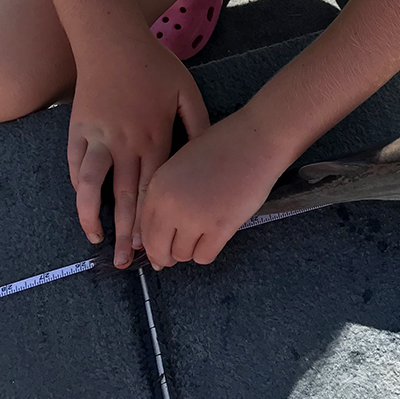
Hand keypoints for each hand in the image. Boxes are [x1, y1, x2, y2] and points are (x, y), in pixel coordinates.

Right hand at [67, 32, 210, 267]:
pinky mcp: (78, 130)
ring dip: (93, 217)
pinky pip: (75, 166)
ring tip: (97, 241)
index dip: (153, 220)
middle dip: (127, 234)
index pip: (154, 189)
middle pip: (125, 197)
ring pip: (92, 186)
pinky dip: (78, 189)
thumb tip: (205, 156)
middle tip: (128, 264)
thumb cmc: (155, 66)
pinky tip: (84, 207)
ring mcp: (98, 138)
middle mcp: (125, 144)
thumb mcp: (187, 92)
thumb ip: (197, 125)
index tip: (155, 245)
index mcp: (154, 137)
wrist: (112, 41)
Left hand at [140, 110, 291, 268]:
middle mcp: (170, 205)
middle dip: (167, 256)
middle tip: (180, 251)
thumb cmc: (222, 147)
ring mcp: (194, 218)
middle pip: (158, 250)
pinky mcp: (219, 227)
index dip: (153, 244)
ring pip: (182, 255)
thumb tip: (161, 234)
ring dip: (192, 249)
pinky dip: (209, 251)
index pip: (144, 230)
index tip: (161, 250)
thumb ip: (167, 195)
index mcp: (157, 187)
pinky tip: (217, 235)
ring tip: (205, 232)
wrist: (255, 142)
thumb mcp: (181, 165)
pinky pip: (204, 256)